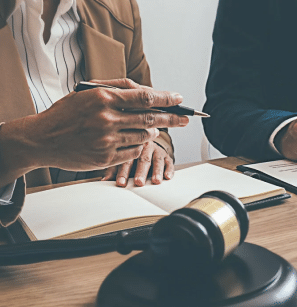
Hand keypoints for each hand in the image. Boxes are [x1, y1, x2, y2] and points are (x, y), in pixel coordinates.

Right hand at [0, 78, 187, 182]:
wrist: (43, 139)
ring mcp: (107, 141)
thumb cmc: (66, 113)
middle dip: (172, 119)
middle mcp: (106, 119)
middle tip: (185, 119)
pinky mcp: (106, 158)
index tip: (179, 99)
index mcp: (103, 98)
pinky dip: (140, 145)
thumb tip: (146, 92)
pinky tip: (137, 139)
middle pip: (150, 118)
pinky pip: (134, 152)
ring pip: (144, 136)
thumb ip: (116, 88)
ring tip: (155, 128)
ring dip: (153, 132)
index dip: (165, 98)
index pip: (144, 97)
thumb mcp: (86, 92)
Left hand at [102, 141, 173, 186]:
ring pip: (157, 160)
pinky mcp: (166, 156)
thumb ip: (113, 170)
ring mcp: (156, 150)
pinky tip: (167, 177)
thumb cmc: (130, 154)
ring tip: (156, 181)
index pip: (126, 160)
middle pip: (142, 160)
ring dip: (157, 171)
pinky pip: (169, 162)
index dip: (123, 172)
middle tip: (139, 182)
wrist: (147, 143)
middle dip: (141, 172)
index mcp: (130, 147)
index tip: (120, 183)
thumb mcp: (120, 159)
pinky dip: (169, 169)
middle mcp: (144, 147)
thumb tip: (103, 182)